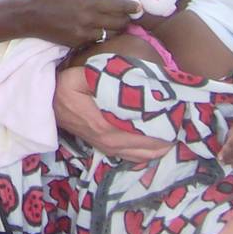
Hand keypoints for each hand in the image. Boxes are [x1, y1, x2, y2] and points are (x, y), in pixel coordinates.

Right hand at [25, 0, 137, 47]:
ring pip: (109, 34)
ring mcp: (83, 34)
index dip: (130, 6)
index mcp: (87, 2)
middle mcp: (88, 19)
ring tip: (113, 24)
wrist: (29, 17)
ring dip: (113, 29)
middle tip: (127, 15)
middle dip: (125, 19)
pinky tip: (96, 30)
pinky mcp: (77, 44)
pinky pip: (96, 40)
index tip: (138, 7)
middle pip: (118, 22)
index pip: (117, 5)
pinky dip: (100, 35)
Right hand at [53, 66, 171, 161]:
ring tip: (177, 135)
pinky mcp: (107, 148)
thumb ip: (100, 77)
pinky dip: (150, 153)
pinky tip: (161, 146)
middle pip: (145, 145)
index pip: (140, 129)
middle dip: (166, 136)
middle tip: (184, 125)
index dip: (160, 124)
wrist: (48, 104)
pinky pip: (134, 157)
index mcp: (104, 125)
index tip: (178, 114)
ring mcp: (108, 147)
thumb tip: (126, 79)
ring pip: (142, 154)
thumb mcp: (78, 77)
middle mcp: (109, 141)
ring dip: (161, 147)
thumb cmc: (65, 89)